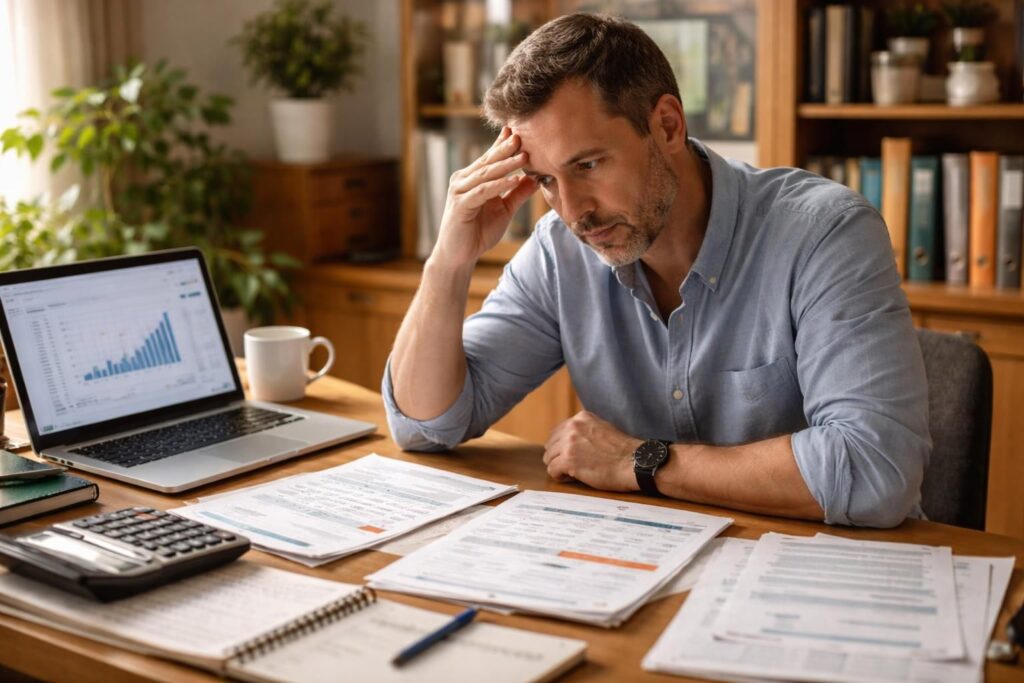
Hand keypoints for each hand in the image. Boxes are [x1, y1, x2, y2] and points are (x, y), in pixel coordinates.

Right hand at [429, 127, 537, 269]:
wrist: (459, 256)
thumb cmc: (478, 232)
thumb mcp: (504, 209)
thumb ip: (517, 193)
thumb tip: (537, 178)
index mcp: (472, 178)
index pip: (490, 157)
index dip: (503, 144)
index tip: (520, 130)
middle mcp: (463, 180)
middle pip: (488, 161)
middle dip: (506, 148)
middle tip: (523, 135)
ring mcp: (459, 191)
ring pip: (486, 174)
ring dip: (506, 165)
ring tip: (524, 156)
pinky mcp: (460, 205)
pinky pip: (483, 192)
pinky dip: (499, 185)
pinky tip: (514, 180)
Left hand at [542, 411, 642, 491]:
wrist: (633, 463)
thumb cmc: (622, 451)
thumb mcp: (603, 428)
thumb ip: (585, 430)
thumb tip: (570, 439)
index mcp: (581, 418)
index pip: (557, 431)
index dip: (562, 446)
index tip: (570, 455)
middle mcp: (573, 427)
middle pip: (550, 444)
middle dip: (558, 456)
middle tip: (570, 465)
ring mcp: (569, 443)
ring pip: (548, 457)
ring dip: (558, 466)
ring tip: (572, 472)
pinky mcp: (568, 460)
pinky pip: (552, 470)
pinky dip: (559, 476)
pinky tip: (571, 477)